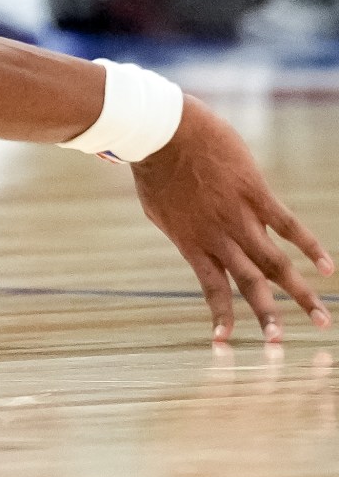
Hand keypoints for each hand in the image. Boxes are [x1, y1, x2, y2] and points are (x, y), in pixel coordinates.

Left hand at [132, 100, 332, 340]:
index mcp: (192, 242)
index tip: (224, 341)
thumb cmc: (156, 167)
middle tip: (280, 343)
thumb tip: (196, 236)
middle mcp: (217, 237)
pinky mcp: (256, 194)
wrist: (161, 132)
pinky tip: (328, 269)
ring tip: (319, 318)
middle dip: (267, 315)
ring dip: (297, 293)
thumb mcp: (160, 208)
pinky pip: (288, 225)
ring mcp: (239, 216)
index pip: (210, 287)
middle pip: (248, 283)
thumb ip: (183, 227)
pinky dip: (310, 247)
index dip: (220, 314)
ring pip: (274, 263)